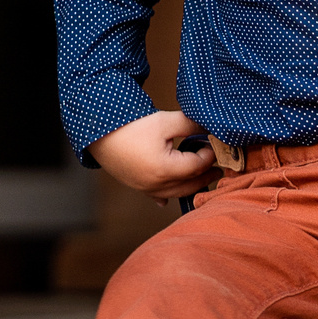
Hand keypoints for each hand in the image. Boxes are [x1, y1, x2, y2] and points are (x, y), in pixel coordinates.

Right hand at [86, 109, 219, 205]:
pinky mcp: (137, 186)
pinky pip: (157, 196)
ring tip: (204, 177)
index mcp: (165, 169)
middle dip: (206, 175)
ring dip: (191, 186)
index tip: (214, 146)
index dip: (209, 155)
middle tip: (219, 167)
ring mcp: (145, 188)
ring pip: (176, 193)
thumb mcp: (165, 120)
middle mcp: (156, 184)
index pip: (197, 166)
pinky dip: (168, 195)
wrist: (98, 131)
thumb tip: (210, 127)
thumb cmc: (131, 125)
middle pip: (189, 185)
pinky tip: (170, 198)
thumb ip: (191, 125)